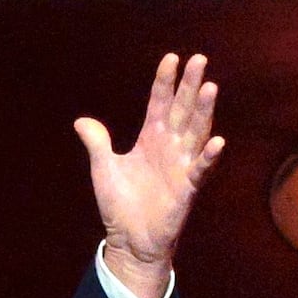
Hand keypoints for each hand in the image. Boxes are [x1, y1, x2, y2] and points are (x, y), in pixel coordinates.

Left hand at [74, 53, 224, 297]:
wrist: (129, 238)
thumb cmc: (120, 204)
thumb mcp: (104, 169)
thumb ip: (97, 143)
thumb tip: (81, 121)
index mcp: (150, 140)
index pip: (159, 104)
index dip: (165, 82)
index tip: (171, 58)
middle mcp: (170, 147)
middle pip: (182, 110)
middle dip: (190, 86)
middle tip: (199, 59)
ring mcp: (181, 166)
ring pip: (196, 132)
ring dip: (203, 111)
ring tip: (210, 87)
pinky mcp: (187, 188)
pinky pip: (200, 169)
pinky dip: (208, 156)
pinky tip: (216, 141)